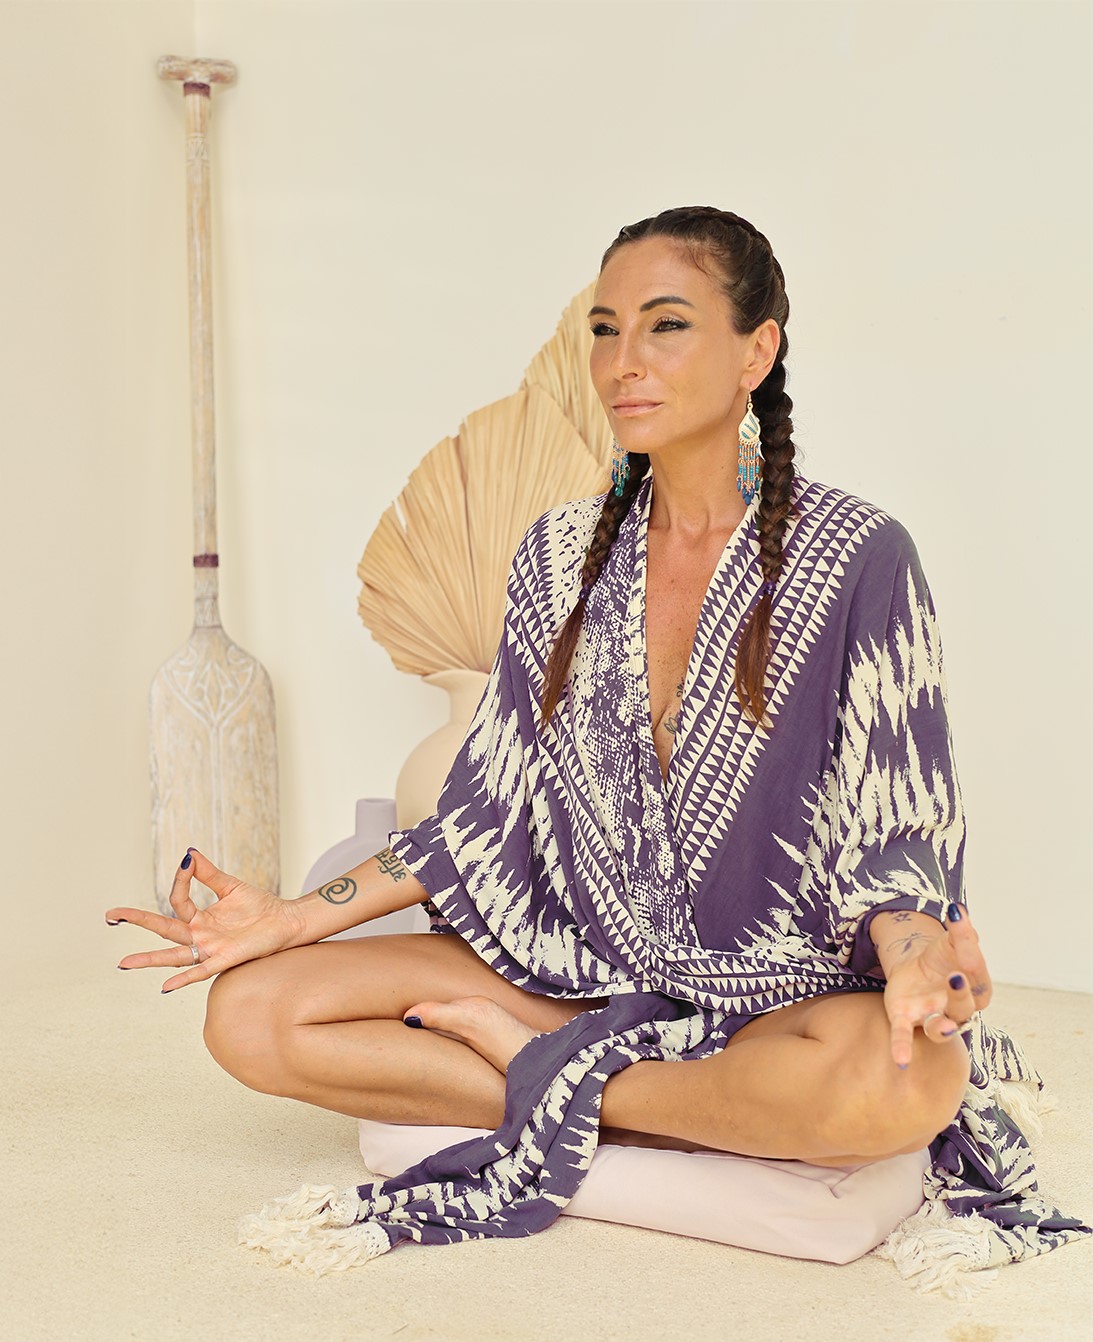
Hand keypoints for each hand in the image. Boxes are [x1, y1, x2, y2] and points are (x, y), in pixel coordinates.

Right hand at [106, 849, 305, 992]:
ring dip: (149, 959)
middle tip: (109, 916)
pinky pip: (201, 971)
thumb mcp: (230, 886)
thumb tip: (189, 853)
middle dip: (136, 921)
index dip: (181, 879)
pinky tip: (165, 986)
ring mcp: (210, 949)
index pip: (177, 900)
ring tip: (123, 963)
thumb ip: (209, 873)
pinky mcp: (226, 959)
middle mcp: (199, 935)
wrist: (287, 921)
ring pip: (173, 955)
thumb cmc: (260, 907)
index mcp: (199, 918)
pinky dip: (184, 978)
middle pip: (162, 928)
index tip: (188, 863)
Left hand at [882, 904, 991, 1068]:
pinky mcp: (907, 1019)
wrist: (917, 968)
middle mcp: (958, 1008)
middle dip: (961, 993)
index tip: (966, 942)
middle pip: (965, 1006)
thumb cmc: (943, 957)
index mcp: (975, 987)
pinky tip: (901, 1061)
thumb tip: (957, 909)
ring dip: (944, 1028)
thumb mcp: (952, 940)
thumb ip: (960, 930)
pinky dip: (903, 1048)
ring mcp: (933, 1016)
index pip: (979, 976)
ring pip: (942, 1028)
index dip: (973, 959)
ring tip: (945, 1026)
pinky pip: (906, 1036)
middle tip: (956, 976)